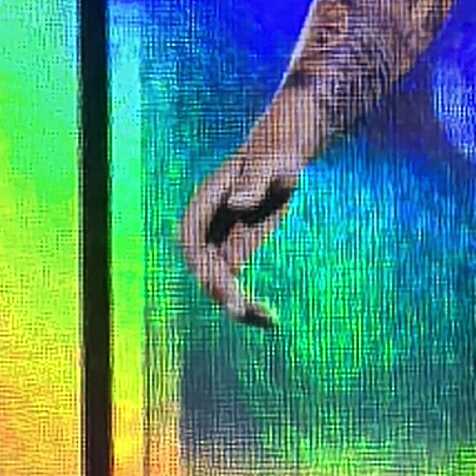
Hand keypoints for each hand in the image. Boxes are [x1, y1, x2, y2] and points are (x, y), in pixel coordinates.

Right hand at [181, 126, 306, 328]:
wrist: (283, 159)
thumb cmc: (276, 155)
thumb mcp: (270, 163)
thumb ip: (254, 181)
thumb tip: (236, 203)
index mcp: (205, 203)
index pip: (192, 240)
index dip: (202, 266)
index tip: (221, 287)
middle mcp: (206, 228)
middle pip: (203, 268)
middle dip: (222, 293)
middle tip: (247, 313)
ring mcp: (218, 244)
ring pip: (218, 284)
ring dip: (238, 306)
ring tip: (269, 320)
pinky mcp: (235, 256)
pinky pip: (236, 285)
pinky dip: (250, 304)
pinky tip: (271, 319)